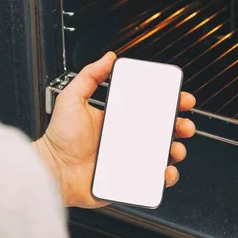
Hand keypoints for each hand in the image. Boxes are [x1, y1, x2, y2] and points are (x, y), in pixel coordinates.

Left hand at [33, 52, 195, 208]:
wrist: (53, 171)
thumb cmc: (59, 138)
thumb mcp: (72, 98)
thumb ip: (89, 75)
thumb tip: (108, 57)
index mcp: (118, 119)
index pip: (150, 107)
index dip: (169, 102)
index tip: (181, 98)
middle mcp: (127, 139)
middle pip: (163, 130)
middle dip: (181, 126)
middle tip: (184, 125)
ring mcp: (130, 160)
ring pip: (164, 154)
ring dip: (177, 150)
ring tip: (175, 148)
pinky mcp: (130, 180)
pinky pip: (154, 179)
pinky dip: (166, 176)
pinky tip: (165, 170)